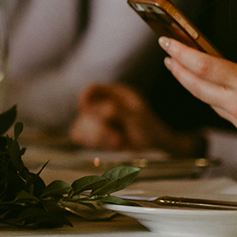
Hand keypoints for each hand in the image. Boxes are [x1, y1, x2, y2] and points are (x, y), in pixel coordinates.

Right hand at [70, 82, 201, 155]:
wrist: (157, 147)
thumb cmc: (151, 130)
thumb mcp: (137, 118)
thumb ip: (116, 111)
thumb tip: (96, 110)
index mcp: (116, 94)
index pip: (91, 89)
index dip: (85, 98)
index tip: (86, 110)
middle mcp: (104, 104)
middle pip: (85, 111)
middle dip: (97, 127)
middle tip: (117, 139)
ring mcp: (98, 120)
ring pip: (80, 126)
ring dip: (97, 137)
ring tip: (118, 144)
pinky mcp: (95, 134)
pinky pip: (81, 137)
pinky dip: (93, 143)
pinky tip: (111, 146)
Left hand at [161, 38, 236, 162]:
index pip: (204, 66)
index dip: (181, 53)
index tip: (166, 42)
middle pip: (197, 87)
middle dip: (178, 70)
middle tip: (168, 58)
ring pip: (210, 103)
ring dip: (197, 88)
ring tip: (187, 74)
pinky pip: (229, 116)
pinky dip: (220, 103)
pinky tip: (221, 96)